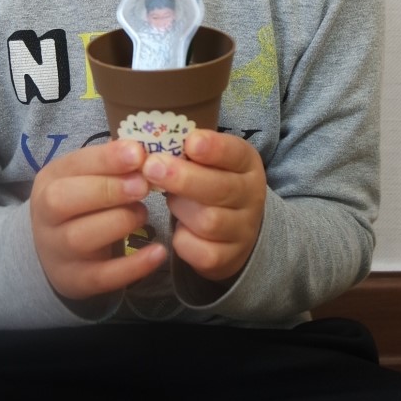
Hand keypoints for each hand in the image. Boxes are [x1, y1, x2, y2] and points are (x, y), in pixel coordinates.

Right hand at [30, 139, 166, 299]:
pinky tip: (159, 252)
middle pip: (64, 200)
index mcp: (50, 181)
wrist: (53, 254)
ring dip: (119, 222)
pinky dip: (134, 266)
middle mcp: (46, 216)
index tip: (138, 153)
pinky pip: (103, 276)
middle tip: (143, 185)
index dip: (106, 159)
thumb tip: (142, 150)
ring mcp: (58, 252)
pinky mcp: (77, 280)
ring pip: (81, 237)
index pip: (72, 165)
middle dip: (108, 189)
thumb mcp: (83, 179)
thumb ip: (108, 165)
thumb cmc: (80, 206)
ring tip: (143, 213)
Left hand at [143, 130, 266, 282]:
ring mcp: (242, 230)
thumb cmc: (211, 184)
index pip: (236, 153)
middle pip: (221, 189)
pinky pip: (200, 251)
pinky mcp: (228, 258)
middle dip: (184, 178)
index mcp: (247, 165)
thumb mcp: (210, 162)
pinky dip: (182, 240)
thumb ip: (189, 152)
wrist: (235, 230)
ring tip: (169, 199)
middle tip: (151, 167)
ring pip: (208, 221)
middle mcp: (251, 196)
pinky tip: (179, 228)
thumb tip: (149, 144)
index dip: (215, 148)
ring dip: (180, 209)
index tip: (190, 142)